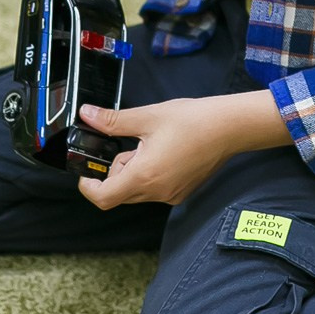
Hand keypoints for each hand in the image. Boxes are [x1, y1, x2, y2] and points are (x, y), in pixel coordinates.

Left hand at [75, 91, 290, 209]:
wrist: (229, 128)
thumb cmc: (192, 121)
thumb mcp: (147, 117)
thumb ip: (113, 121)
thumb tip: (88, 115)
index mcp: (144, 175)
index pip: (103, 198)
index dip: (88, 187)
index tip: (86, 172)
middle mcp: (156, 192)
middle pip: (119, 193)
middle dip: (115, 171)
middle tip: (129, 145)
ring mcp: (170, 195)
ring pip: (137, 191)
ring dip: (133, 172)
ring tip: (150, 145)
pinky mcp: (181, 192)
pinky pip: (154, 190)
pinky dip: (149, 175)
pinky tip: (164, 152)